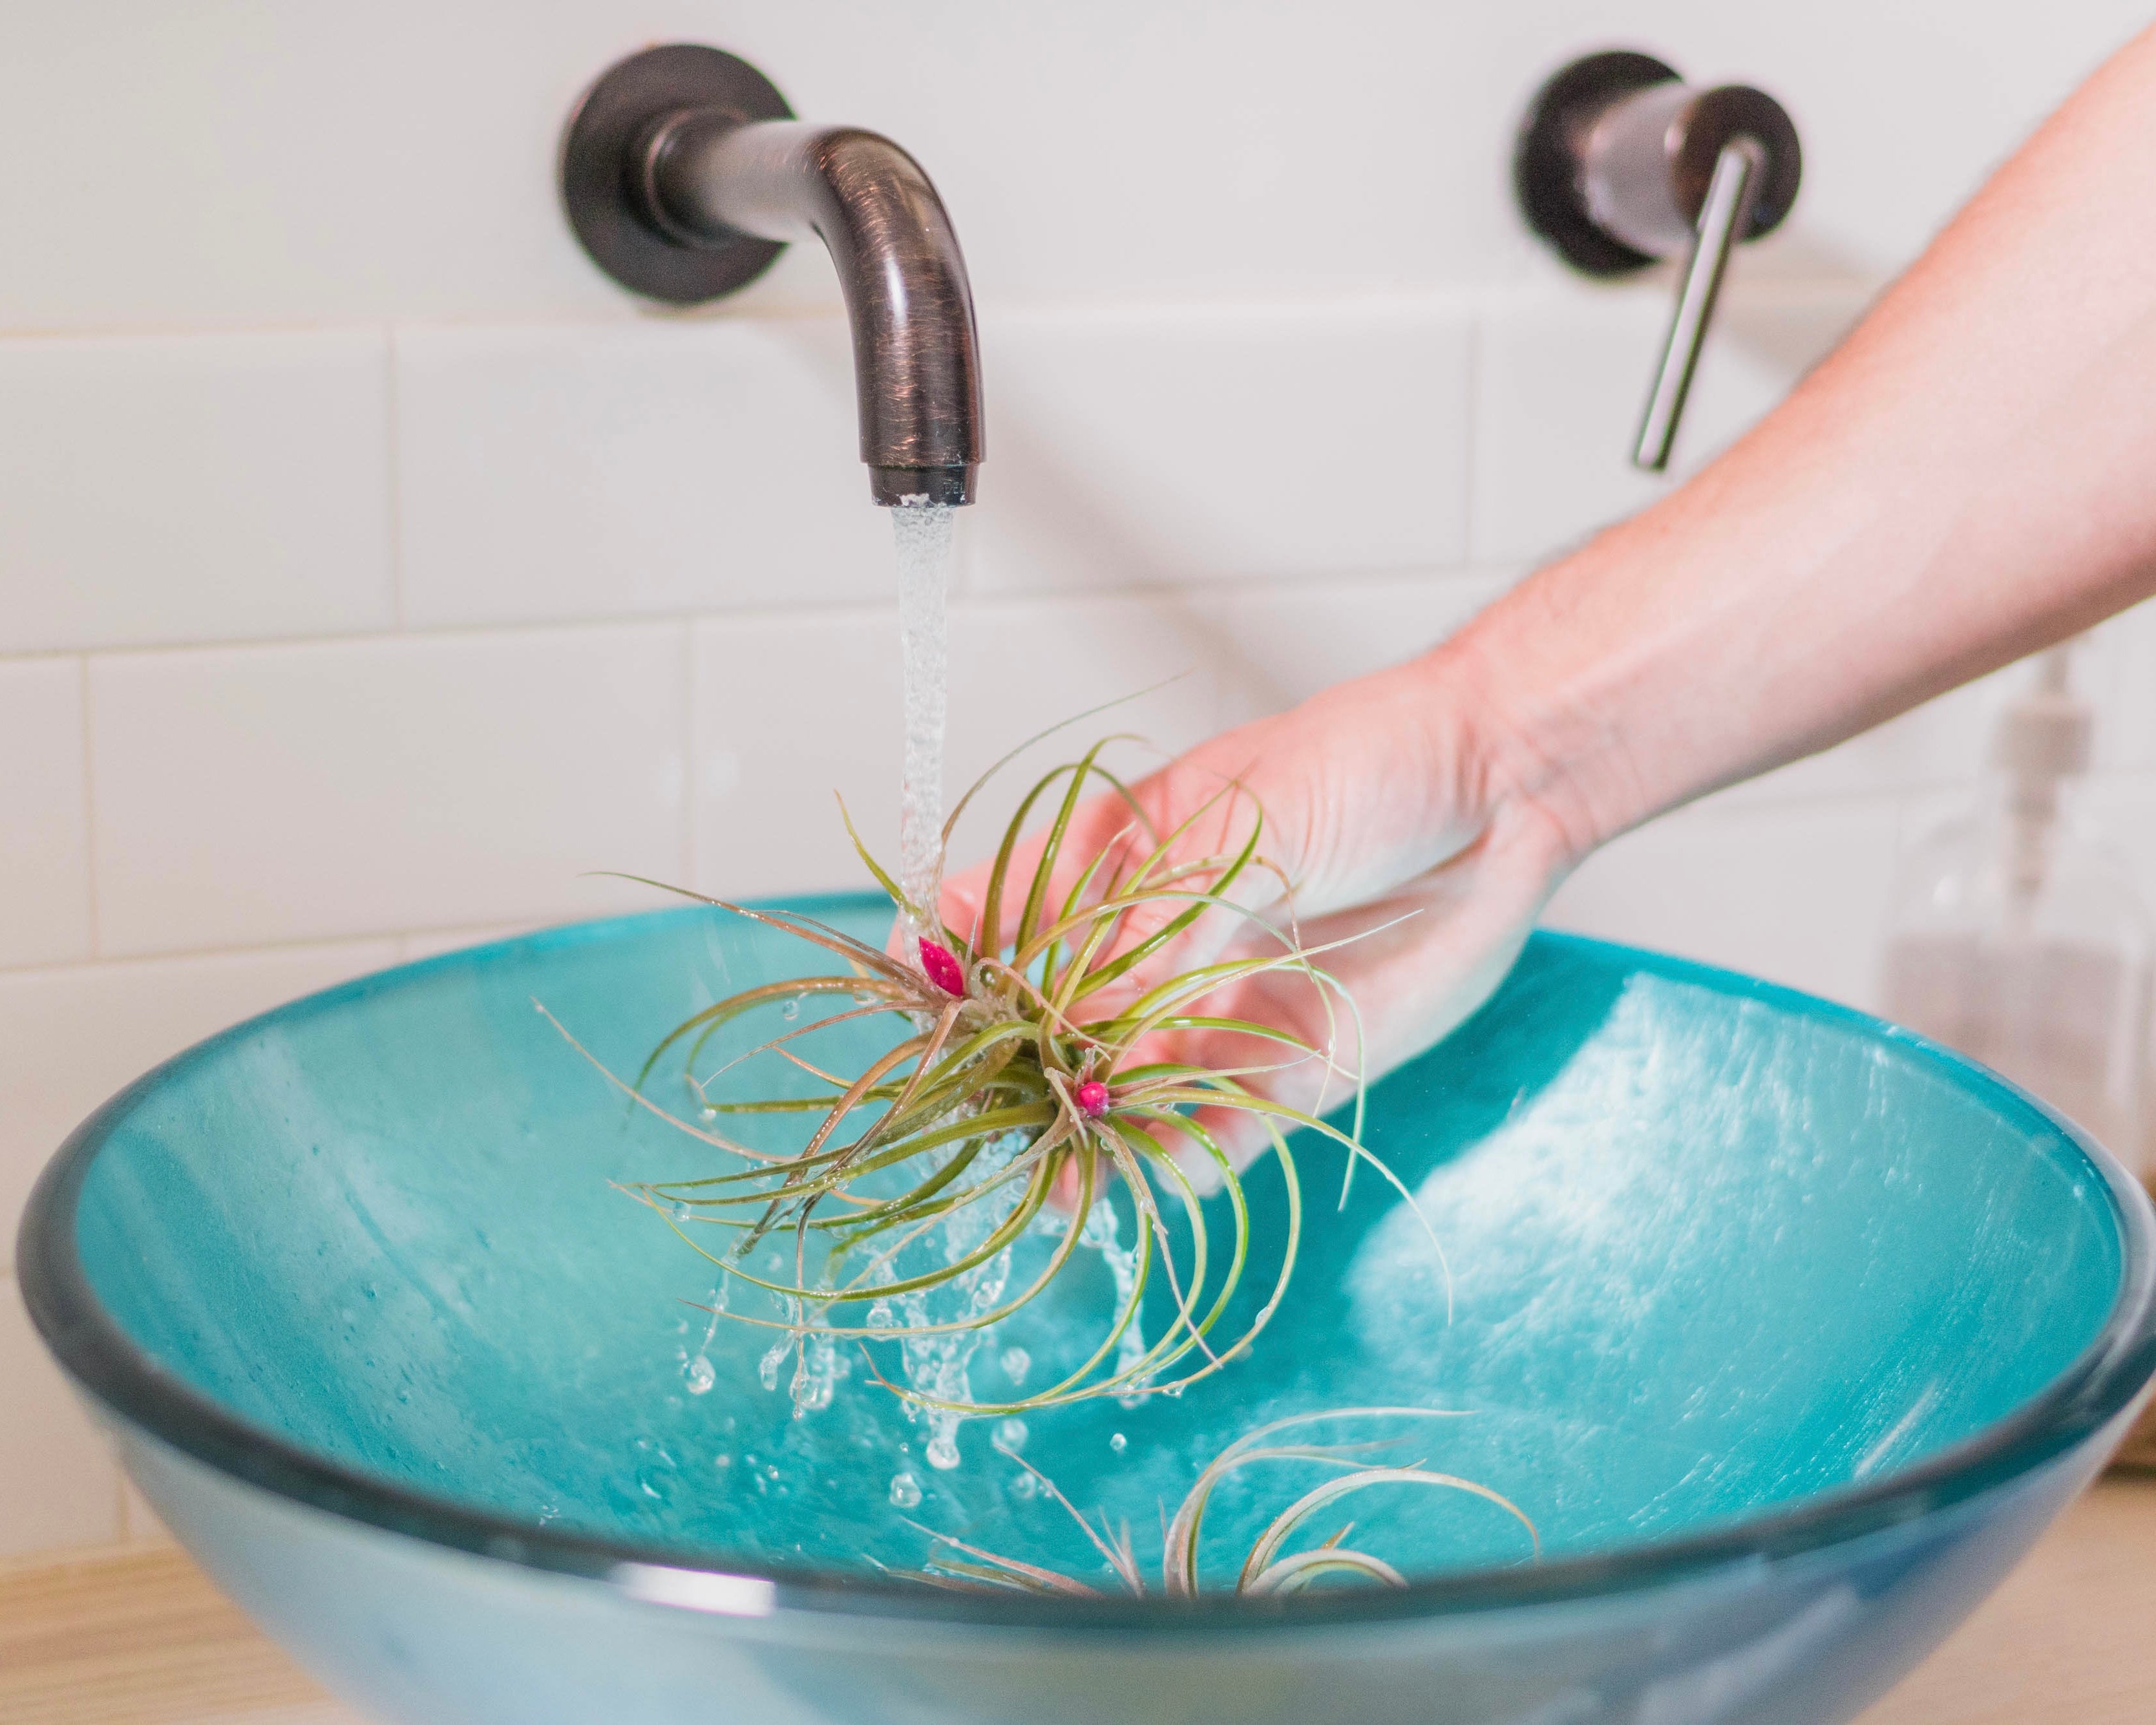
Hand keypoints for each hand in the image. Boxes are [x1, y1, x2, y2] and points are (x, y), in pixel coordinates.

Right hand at [933, 646, 1578, 1182]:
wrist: (1504, 791)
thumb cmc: (1369, 762)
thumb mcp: (1253, 821)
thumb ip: (1167, 923)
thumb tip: (1083, 1013)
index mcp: (1116, 857)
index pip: (1002, 913)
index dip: (956, 956)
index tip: (923, 992)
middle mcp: (1150, 945)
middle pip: (1049, 1024)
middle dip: (1014, 1071)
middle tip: (991, 1113)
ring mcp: (1210, 1012)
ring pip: (1120, 1093)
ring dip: (1086, 1137)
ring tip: (1061, 1182)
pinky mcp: (1283, 1073)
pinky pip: (1211, 1137)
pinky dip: (1175, 1165)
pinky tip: (1153, 1181)